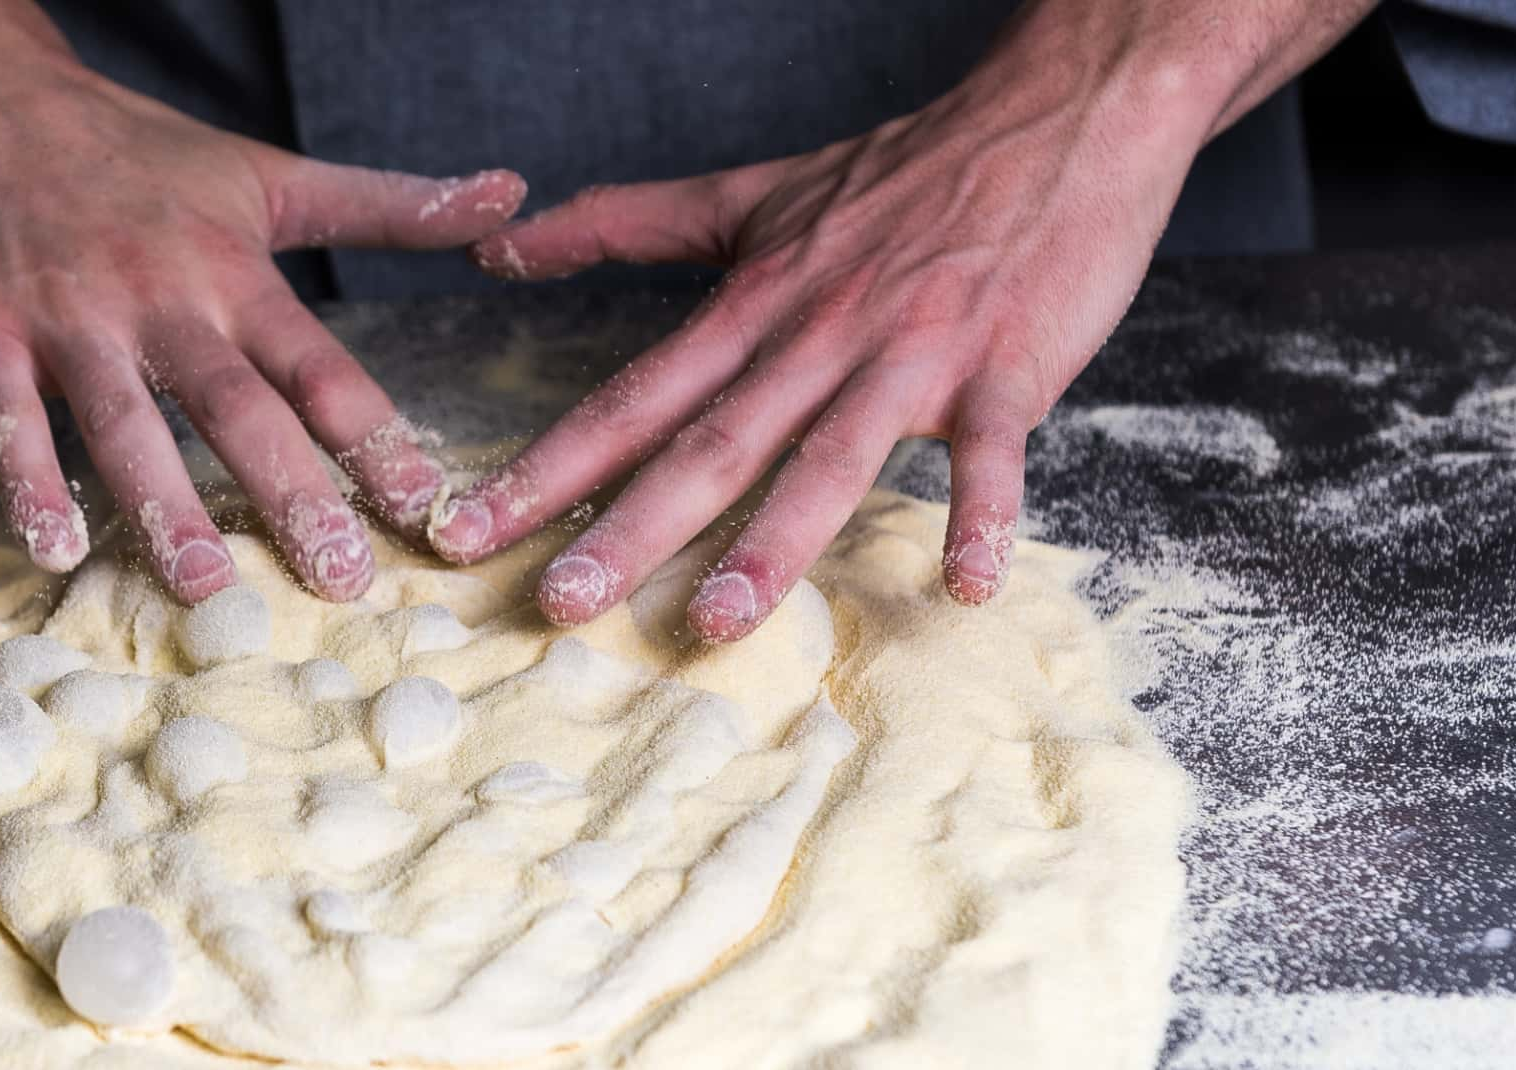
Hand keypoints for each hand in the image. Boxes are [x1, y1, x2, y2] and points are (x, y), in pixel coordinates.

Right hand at [0, 0, 524, 602]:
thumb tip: (510, 195)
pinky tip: (54, 549)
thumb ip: (389, 204)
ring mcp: (68, 318)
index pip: (317, 365)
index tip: (423, 508)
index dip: (373, 436)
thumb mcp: (266, 170)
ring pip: (125, 422)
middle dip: (290, 494)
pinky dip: (28, 483)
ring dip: (164, 508)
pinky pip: (6, 418)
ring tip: (207, 586)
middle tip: (339, 581)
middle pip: (234, 406)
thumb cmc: (130, 150)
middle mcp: (159, 298)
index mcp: (232, 269)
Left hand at [428, 0, 1373, 639]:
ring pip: (830, 456)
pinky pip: (992, 454)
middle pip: (710, 442)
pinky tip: (965, 586)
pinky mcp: (1007, 368)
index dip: (543, 467)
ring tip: (716, 622)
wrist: (1051, 119)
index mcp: (754, 305)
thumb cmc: (901, 173)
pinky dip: (982, 515)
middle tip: (558, 603)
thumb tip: (497, 245)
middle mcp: (818, 335)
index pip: (632, 398)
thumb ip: (625, 223)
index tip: (463, 531)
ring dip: (773, 542)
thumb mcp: (750, 194)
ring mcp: (912, 354)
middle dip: (630, 527)